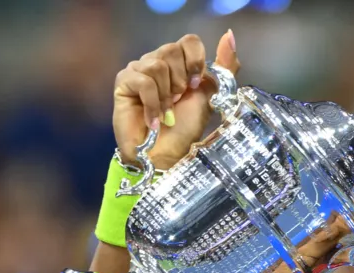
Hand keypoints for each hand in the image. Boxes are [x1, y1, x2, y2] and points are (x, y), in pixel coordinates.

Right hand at [113, 31, 239, 169]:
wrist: (165, 155)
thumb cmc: (185, 129)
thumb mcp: (211, 95)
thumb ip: (224, 67)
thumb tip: (230, 35)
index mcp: (179, 63)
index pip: (189, 41)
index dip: (195, 62)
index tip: (195, 86)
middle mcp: (157, 61)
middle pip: (172, 50)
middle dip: (180, 82)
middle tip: (177, 102)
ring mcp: (138, 69)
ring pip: (157, 65)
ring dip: (166, 96)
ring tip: (165, 113)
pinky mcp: (123, 82)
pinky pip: (143, 81)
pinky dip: (153, 104)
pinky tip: (154, 120)